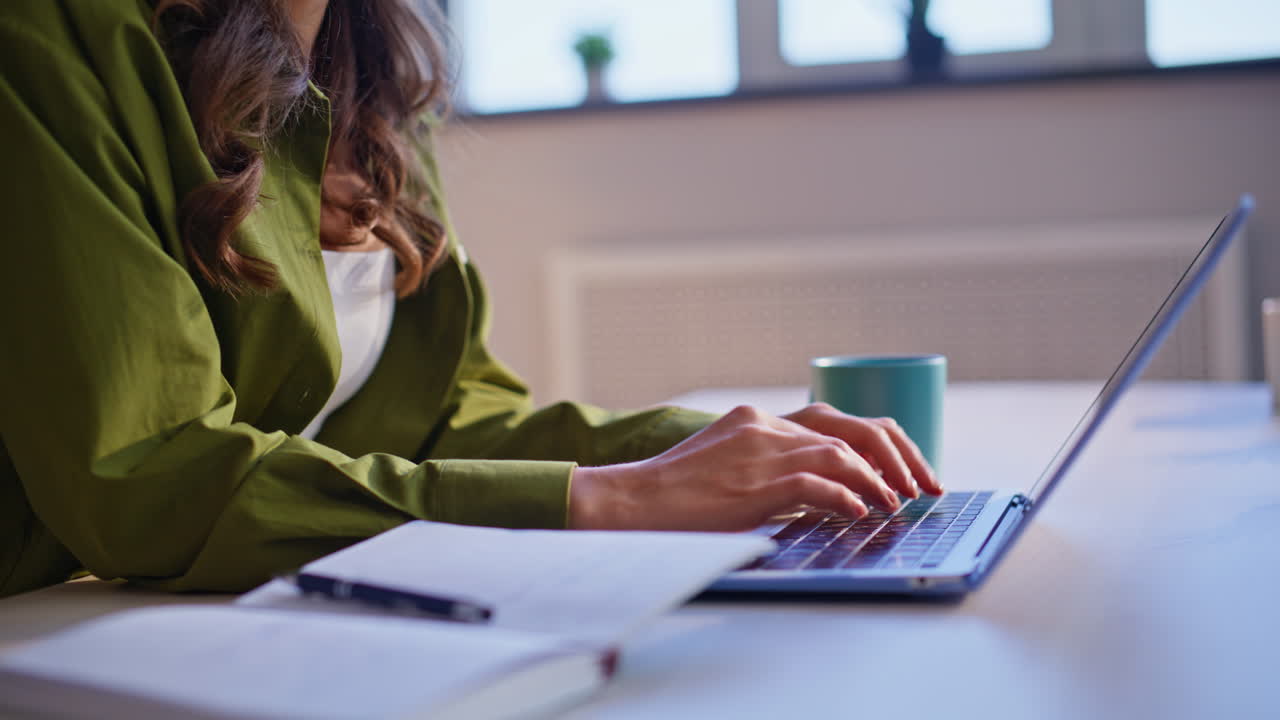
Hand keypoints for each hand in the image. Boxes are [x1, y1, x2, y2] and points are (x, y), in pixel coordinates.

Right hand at [568, 403, 939, 531]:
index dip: (876, 444)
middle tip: (922, 486)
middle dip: (895, 456)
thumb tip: (821, 494)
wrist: (628, 501)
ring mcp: (760, 451)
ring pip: (841, 454)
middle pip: (850, 428)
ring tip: (897, 506)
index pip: (832, 421)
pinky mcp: (755, 482)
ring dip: (878, 482)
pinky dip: (848, 497)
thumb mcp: (724, 470)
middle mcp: (763, 427)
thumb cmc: (671, 497)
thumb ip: (767, 471)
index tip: (901, 470)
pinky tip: (862, 514)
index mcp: (756, 419)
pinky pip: (818, 484)